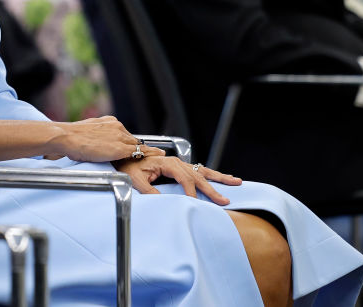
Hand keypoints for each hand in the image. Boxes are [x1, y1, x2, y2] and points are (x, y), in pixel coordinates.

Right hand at [47, 116, 164, 161]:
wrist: (66, 137)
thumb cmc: (71, 137)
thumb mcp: (87, 132)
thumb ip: (96, 135)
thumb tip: (96, 142)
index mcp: (108, 122)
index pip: (123, 133)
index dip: (129, 141)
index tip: (135, 145)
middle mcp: (116, 126)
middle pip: (132, 138)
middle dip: (138, 146)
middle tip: (151, 153)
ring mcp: (119, 136)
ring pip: (137, 144)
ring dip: (146, 150)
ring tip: (159, 155)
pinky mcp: (119, 148)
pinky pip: (139, 151)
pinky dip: (150, 153)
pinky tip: (159, 155)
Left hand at [116, 157, 241, 205]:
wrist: (125, 159)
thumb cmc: (129, 169)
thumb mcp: (135, 180)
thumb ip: (149, 190)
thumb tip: (163, 200)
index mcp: (167, 163)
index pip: (185, 179)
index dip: (191, 192)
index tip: (195, 203)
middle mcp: (176, 162)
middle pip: (198, 176)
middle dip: (212, 188)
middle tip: (225, 200)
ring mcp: (180, 164)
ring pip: (203, 171)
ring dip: (220, 178)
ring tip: (236, 181)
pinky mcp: (180, 168)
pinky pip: (199, 172)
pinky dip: (212, 176)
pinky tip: (225, 179)